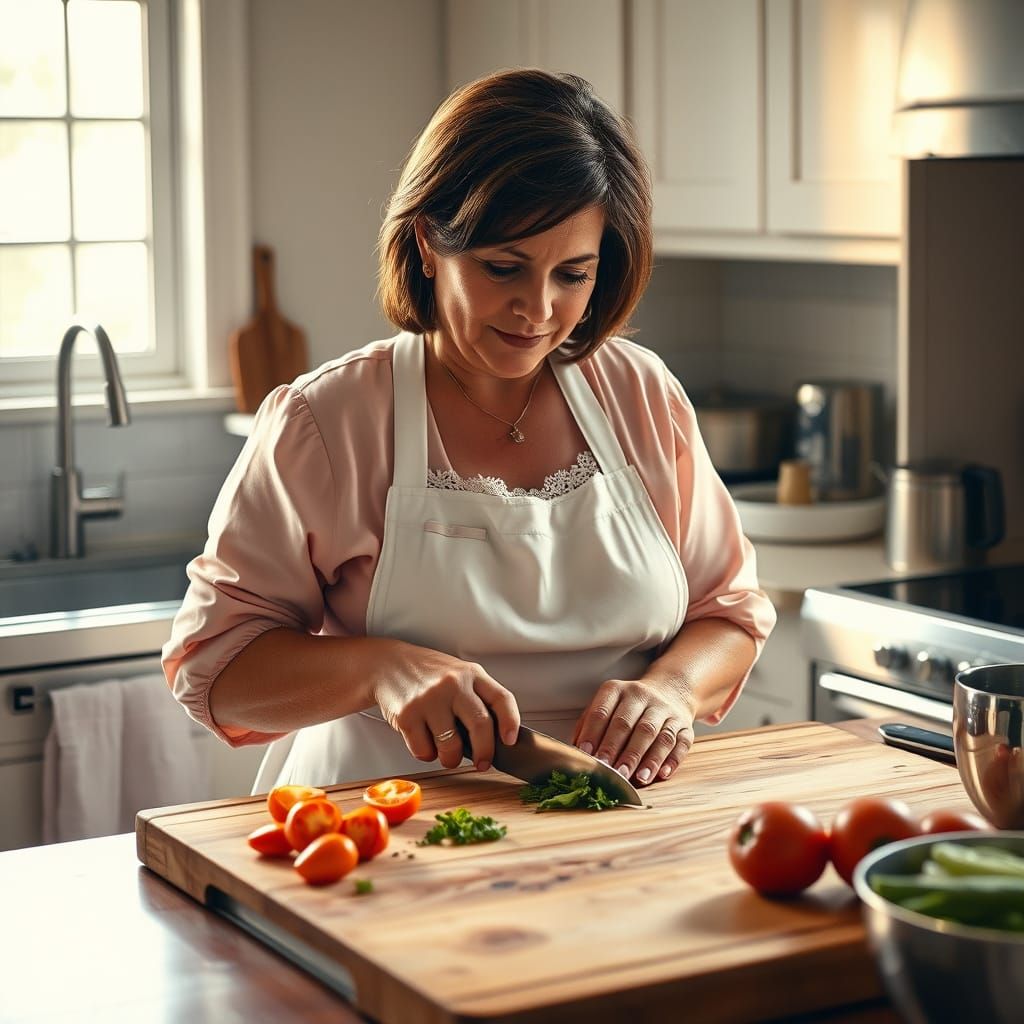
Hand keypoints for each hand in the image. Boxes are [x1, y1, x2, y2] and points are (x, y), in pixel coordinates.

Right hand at [371, 641, 519, 771]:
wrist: (388, 664)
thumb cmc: (429, 675)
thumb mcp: (459, 674)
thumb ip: (477, 697)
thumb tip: (495, 739)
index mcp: (471, 673)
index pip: (501, 698)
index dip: (510, 722)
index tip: (510, 741)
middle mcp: (452, 684)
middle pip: (481, 725)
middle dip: (485, 752)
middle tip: (483, 763)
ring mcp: (429, 699)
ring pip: (451, 746)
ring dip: (452, 758)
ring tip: (448, 752)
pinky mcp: (406, 715)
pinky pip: (424, 751)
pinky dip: (427, 754)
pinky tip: (424, 740)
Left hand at [572, 677, 694, 785]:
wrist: (670, 690)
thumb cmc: (628, 707)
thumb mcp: (606, 705)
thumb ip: (589, 725)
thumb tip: (576, 752)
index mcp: (617, 690)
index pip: (602, 711)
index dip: (593, 734)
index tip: (587, 755)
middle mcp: (642, 696)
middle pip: (629, 724)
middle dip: (618, 751)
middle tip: (609, 772)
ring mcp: (666, 710)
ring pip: (656, 735)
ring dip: (646, 759)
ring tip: (636, 778)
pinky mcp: (684, 725)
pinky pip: (680, 743)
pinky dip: (671, 760)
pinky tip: (662, 774)